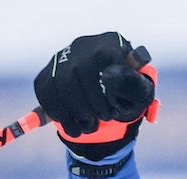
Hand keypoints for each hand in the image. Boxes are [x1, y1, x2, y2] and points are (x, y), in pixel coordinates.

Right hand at [33, 32, 156, 158]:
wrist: (111, 95)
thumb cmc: (128, 93)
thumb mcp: (140, 91)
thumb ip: (135, 82)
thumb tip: (122, 70)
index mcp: (108, 44)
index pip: (99, 60)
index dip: (103, 93)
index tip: (112, 112)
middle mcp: (82, 46)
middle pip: (75, 73)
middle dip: (90, 105)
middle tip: (103, 119)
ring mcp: (62, 59)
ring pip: (57, 84)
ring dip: (74, 112)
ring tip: (90, 126)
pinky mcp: (47, 74)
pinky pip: (45, 94)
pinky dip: (59, 115)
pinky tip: (74, 127)